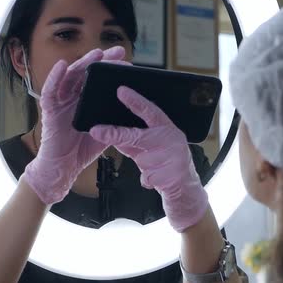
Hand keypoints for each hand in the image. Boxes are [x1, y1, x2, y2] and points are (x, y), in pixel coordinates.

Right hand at [22, 46, 130, 204]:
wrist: (65, 167)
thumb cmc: (82, 149)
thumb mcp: (106, 131)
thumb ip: (115, 119)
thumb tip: (134, 109)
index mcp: (85, 100)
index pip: (98, 79)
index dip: (111, 69)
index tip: (127, 62)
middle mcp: (72, 97)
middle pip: (86, 73)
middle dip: (102, 61)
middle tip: (118, 51)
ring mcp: (61, 102)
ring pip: (70, 77)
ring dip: (82, 64)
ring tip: (96, 54)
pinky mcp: (49, 110)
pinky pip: (50, 90)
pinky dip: (55, 77)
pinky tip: (63, 65)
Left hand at [89, 86, 208, 231]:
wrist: (186, 191)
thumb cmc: (167, 165)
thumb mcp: (150, 149)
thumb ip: (132, 141)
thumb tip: (110, 132)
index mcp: (167, 128)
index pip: (150, 111)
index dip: (135, 101)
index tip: (120, 91)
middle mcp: (173, 139)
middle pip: (139, 135)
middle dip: (116, 134)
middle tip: (96, 131)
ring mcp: (175, 157)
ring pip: (143, 160)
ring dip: (143, 166)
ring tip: (155, 168)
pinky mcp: (174, 175)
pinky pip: (148, 176)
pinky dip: (148, 179)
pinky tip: (158, 179)